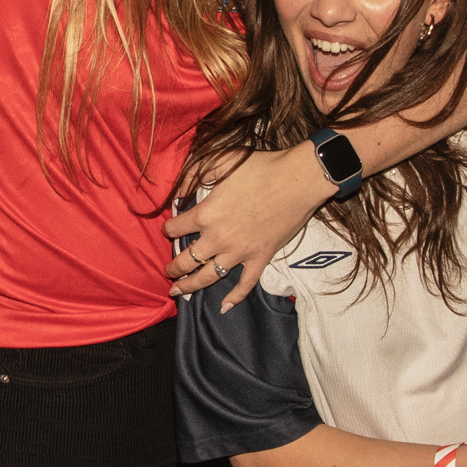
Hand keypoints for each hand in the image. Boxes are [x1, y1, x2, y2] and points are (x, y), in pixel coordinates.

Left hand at [165, 143, 327, 310]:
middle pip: (186, 260)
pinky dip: (234, 298)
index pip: (175, 228)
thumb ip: (195, 173)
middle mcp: (218, 238)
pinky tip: (224, 306)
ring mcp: (239, 252)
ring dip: (190, 285)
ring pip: (208, 277)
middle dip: (173, 267)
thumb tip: (178, 190)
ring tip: (178, 291)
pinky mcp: (260, 258)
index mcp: (206, 214)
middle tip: (168, 271)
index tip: (168, 229)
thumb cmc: (260, 167)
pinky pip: (245, 285)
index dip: (168, 228)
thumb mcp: (221, 160)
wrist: (298, 180)